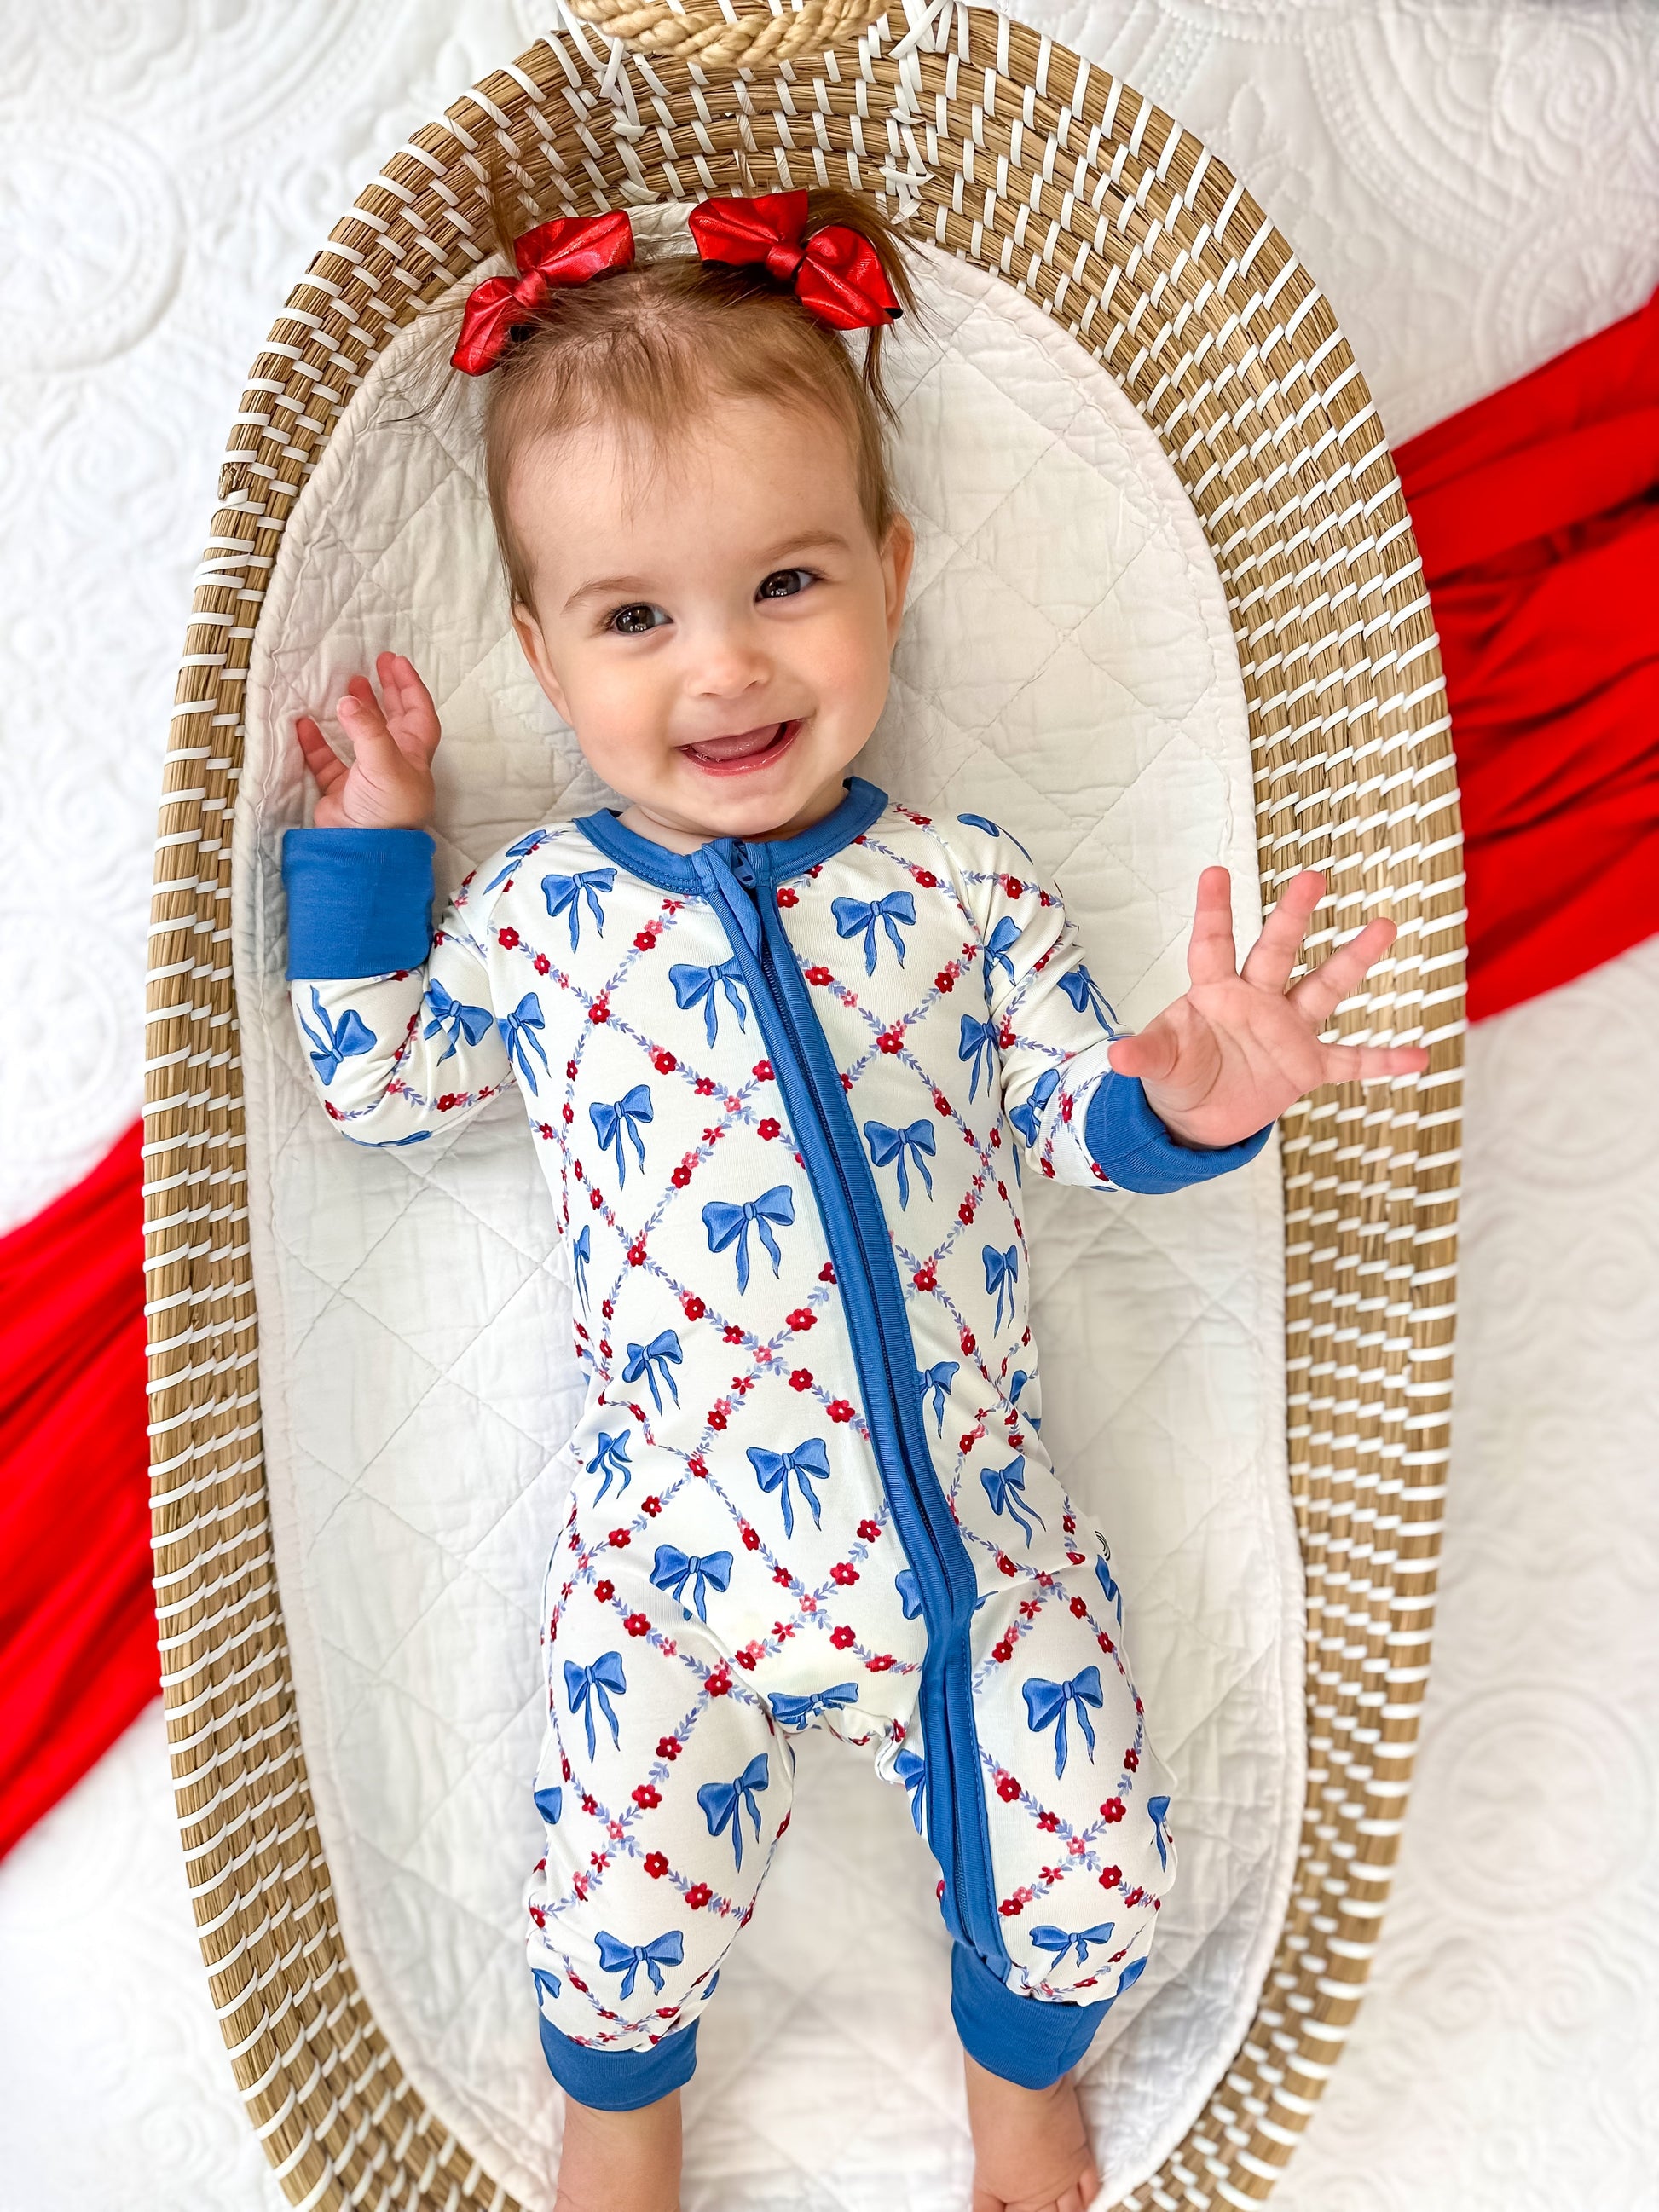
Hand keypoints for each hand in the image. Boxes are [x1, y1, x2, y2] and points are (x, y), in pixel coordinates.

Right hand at [295, 651, 440, 829]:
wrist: (365, 852)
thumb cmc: (389, 810)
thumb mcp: (385, 764)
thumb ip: (367, 730)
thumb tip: (347, 701)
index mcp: (413, 756)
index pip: (419, 714)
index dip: (410, 687)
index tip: (396, 662)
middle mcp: (393, 764)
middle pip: (393, 721)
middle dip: (386, 693)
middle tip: (375, 665)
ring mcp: (366, 777)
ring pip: (360, 738)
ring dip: (354, 713)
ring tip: (345, 688)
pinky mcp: (341, 792)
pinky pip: (327, 761)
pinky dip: (316, 742)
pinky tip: (304, 723)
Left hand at [1107, 866, 1430, 1148]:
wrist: (1199, 1116)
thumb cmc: (1177, 1074)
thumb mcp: (1159, 1066)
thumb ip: (1147, 1056)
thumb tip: (1118, 1056)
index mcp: (1214, 993)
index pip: (1211, 947)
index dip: (1213, 912)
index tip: (1214, 872)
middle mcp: (1256, 1000)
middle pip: (1276, 951)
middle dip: (1292, 915)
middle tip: (1311, 877)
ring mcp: (1286, 1030)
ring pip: (1324, 988)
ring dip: (1353, 960)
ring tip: (1383, 925)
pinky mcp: (1307, 1065)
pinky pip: (1351, 1062)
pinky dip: (1383, 1061)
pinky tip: (1419, 1054)